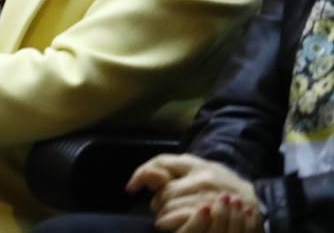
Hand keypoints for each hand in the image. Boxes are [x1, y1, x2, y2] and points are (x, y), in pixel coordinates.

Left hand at [128, 154, 260, 230]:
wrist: (260, 204)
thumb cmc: (224, 186)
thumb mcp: (202, 170)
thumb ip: (175, 171)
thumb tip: (145, 177)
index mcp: (198, 164)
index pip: (161, 163)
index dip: (141, 175)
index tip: (129, 188)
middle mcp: (203, 179)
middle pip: (164, 193)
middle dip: (158, 203)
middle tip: (163, 210)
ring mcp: (209, 199)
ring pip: (171, 209)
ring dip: (166, 217)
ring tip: (173, 219)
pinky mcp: (210, 215)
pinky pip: (182, 222)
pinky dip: (174, 224)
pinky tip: (176, 225)